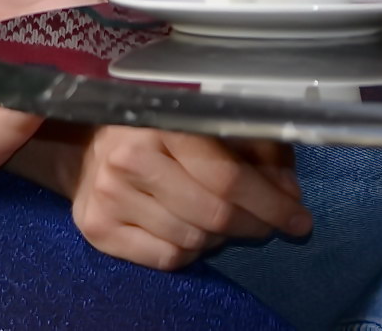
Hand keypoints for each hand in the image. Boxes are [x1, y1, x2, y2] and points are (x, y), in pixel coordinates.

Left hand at [0, 0, 103, 203]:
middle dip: (93, 22)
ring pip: (47, 7)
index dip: (106, 22)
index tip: (128, 54)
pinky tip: (56, 72)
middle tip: (114, 63)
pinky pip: (28, 22)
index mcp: (3, 16)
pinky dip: (50, 38)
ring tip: (90, 68)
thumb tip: (100, 64)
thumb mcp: (10, 118)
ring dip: (72, 29)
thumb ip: (57, 81)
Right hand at [15, 126, 311, 269]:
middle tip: (269, 225)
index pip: (226, 174)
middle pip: (213, 213)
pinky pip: (167, 257)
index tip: (298, 218)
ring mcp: (108, 195)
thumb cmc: (156, 138)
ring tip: (216, 220)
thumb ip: (252, 151)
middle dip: (253, 224)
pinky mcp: (97, 227)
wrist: (84, 150)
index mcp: (159, 122)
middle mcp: (128, 157)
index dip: (270, 201)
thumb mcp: (204, 129)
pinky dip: (188, 251)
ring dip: (218, 237)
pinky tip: (184, 230)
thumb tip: (289, 192)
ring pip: (193, 239)